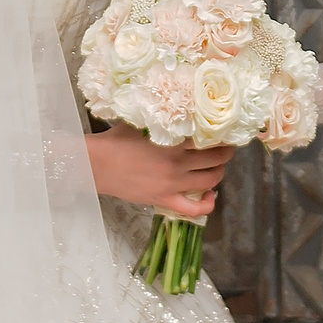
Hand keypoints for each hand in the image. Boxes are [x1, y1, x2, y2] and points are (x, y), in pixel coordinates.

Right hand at [87, 125, 233, 216]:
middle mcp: (178, 163)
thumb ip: (164, 121)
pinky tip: (210, 195)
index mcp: (174, 141)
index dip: (222, 135)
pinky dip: (207, 204)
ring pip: (210, 180)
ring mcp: (173, 184)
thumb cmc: (116, 141)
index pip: (210, 138)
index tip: (224, 131)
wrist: (97, 165)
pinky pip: (195, 209)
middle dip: (225, 152)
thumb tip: (181, 114)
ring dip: (218, 173)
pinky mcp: (165, 199)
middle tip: (224, 147)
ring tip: (216, 166)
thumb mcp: (142, 123)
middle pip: (216, 159)